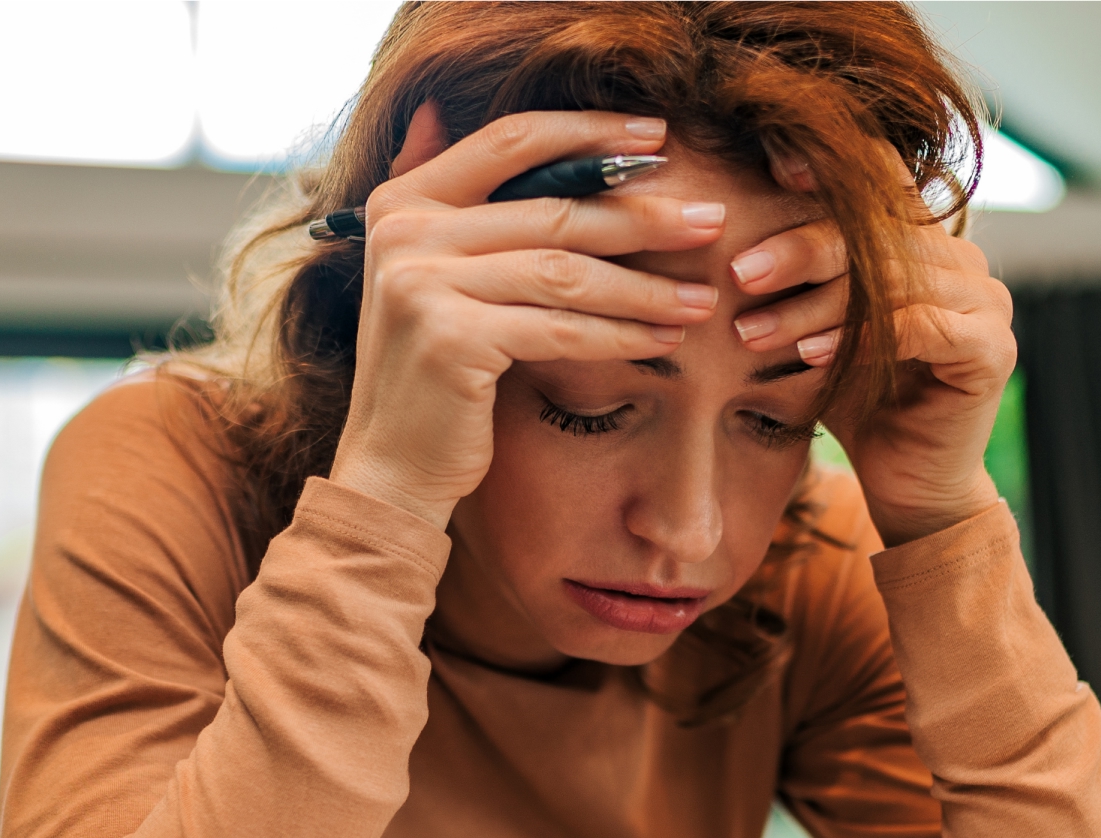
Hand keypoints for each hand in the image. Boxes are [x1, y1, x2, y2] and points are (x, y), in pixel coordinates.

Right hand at [327, 103, 727, 527]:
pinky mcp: (450, 337)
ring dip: (645, 286)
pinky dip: (621, 334)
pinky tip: (665, 340)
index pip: (510, 141)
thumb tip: (435, 106)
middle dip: (642, 216)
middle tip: (710, 220)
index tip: (658, 139)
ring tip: (703, 297)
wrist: (389, 467)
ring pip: (565, 270)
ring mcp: (420, 282)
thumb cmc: (431, 372)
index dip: (589, 134)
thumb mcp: (427, 273)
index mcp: (401, 202)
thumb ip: (441, 200)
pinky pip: (560, 328)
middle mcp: (403, 232)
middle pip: (552, 208)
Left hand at [727, 149, 1013, 546]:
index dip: (830, 167)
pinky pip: (920, 327)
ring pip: (893, 280)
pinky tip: (810, 355)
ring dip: (815, 304)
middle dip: (801, 250)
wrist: (906, 483)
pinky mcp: (992, 349)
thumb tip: (721, 226)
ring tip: (753, 330)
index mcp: (926, 241)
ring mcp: (987, 301)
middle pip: (879, 232)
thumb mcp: (813, 326)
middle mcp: (964, 259)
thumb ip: (795, 277)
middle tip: (739, 273)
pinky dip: (858, 339)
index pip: (882, 183)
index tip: (769, 163)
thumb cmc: (852, 399)